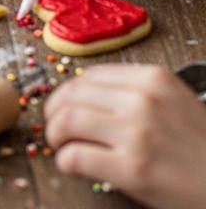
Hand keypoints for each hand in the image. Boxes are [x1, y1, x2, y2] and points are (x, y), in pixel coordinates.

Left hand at [45, 64, 205, 208]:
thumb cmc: (203, 150)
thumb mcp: (176, 104)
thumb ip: (137, 93)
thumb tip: (85, 96)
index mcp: (153, 79)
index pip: (89, 75)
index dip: (67, 91)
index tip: (62, 105)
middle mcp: (142, 100)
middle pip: (72, 95)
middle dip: (54, 113)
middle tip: (54, 128)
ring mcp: (137, 133)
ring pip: (66, 121)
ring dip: (54, 135)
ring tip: (60, 146)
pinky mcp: (133, 169)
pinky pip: (76, 156)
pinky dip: (64, 161)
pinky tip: (70, 165)